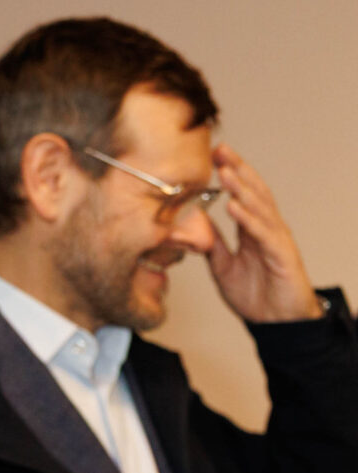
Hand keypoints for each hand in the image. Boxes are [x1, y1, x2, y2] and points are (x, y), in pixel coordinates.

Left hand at [205, 146, 325, 323]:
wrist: (277, 323)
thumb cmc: (255, 295)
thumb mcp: (223, 266)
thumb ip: (212, 244)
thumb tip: (191, 226)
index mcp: (253, 230)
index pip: (243, 194)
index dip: (231, 173)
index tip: (213, 154)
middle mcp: (267, 229)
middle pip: (254, 193)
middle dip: (238, 170)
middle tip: (220, 149)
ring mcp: (276, 240)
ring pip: (260, 209)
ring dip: (242, 189)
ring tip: (225, 171)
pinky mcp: (282, 256)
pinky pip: (263, 234)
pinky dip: (248, 219)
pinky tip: (234, 206)